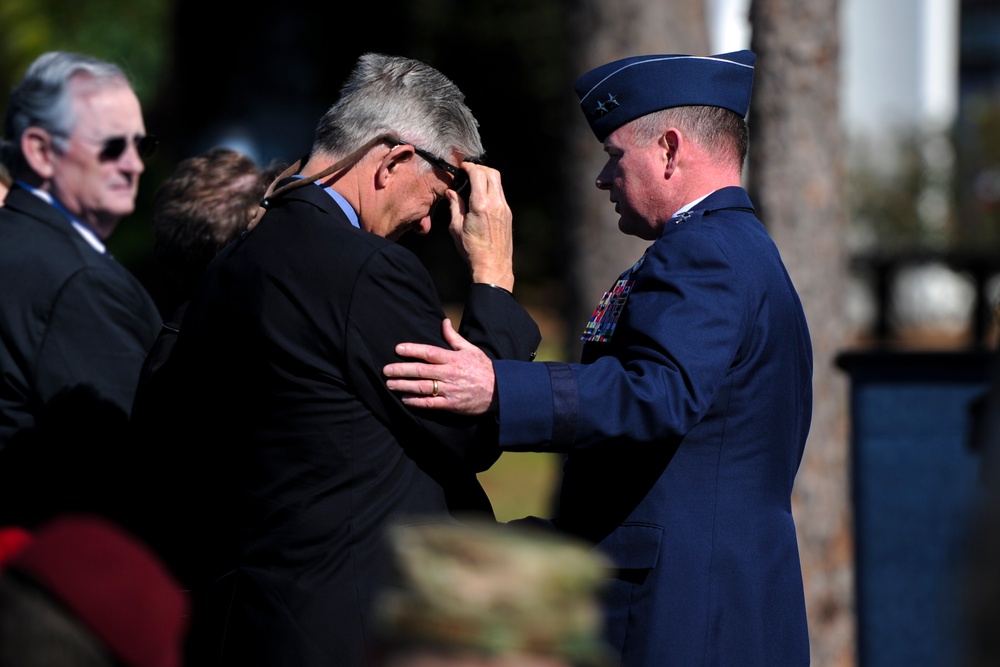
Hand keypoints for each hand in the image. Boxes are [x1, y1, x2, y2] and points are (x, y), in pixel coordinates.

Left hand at [384, 319, 496, 414]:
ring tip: (390, 384)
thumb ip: (454, 337)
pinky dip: (416, 402)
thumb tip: (444, 322)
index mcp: (453, 359)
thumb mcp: (470, 349)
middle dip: (401, 370)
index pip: (429, 352)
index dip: (413, 350)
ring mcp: (450, 390)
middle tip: (386, 369)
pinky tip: (405, 399)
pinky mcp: (451, 404)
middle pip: (421, 370)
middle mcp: (450, 374)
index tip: (398, 349)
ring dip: (404, 386)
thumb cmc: (483, 369)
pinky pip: (430, 404)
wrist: (500, 391)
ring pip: (423, 387)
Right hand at [446, 163, 513, 289]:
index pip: (478, 174)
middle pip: (492, 173)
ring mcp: (504, 208)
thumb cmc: (473, 250)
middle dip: (480, 168)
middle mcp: (496, 203)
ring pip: (498, 183)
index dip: (469, 166)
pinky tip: (482, 196)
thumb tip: (451, 192)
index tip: (462, 167)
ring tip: (474, 182)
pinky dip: (491, 188)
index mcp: (481, 205)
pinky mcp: (508, 214)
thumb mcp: (456, 228)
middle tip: (468, 171)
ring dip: (487, 177)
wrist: (493, 266)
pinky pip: (500, 194)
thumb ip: (455, 206)